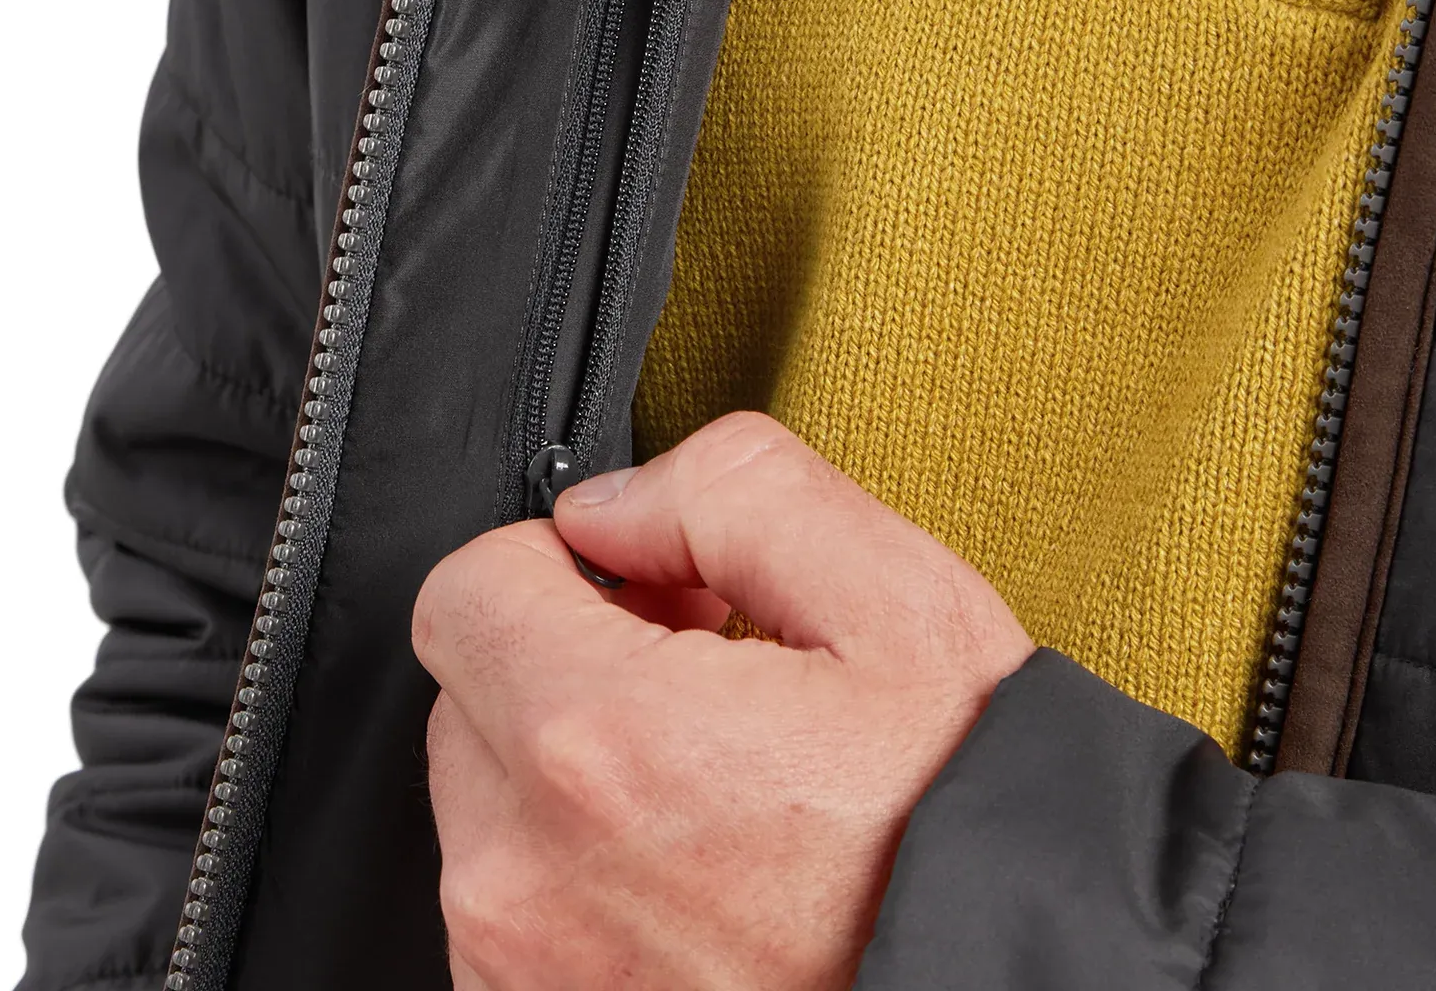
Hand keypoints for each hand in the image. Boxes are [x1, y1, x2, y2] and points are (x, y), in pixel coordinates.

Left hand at [413, 411, 1032, 989]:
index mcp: (600, 742)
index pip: (466, 588)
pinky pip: (515, 916)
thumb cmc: (969, 832)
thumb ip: (733, 493)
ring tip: (714, 792)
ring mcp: (526, 975)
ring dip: (570, 777)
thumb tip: (610, 507)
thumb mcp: (896, 602)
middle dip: (568, 663)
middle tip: (703, 685)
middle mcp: (529, 877)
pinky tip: (700, 878)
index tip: (652, 595)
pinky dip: (580, 881)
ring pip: (488, 810)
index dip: (567, 567)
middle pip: (471, 695)